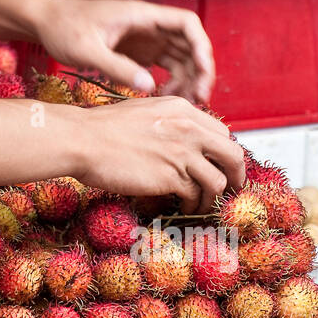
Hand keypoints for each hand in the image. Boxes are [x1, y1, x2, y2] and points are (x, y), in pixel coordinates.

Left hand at [38, 0, 215, 102]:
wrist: (45, 22)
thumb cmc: (62, 27)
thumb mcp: (87, 50)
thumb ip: (117, 68)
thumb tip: (150, 87)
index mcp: (141, 15)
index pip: (187, 24)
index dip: (201, 46)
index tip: (203, 71)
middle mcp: (148, 25)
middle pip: (189, 44)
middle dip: (199, 70)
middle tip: (199, 98)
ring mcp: (144, 38)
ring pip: (179, 57)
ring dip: (187, 79)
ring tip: (184, 103)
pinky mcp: (136, 51)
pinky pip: (163, 66)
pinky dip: (169, 81)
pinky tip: (163, 98)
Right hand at [75, 96, 244, 212]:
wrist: (82, 140)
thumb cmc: (103, 128)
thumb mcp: (144, 111)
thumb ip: (169, 122)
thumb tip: (183, 141)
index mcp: (182, 109)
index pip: (222, 132)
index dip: (223, 153)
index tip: (219, 166)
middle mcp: (188, 128)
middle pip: (232, 155)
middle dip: (236, 176)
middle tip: (231, 189)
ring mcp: (181, 152)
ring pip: (218, 180)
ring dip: (213, 197)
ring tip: (200, 205)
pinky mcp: (171, 176)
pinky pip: (195, 195)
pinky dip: (193, 206)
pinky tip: (183, 208)